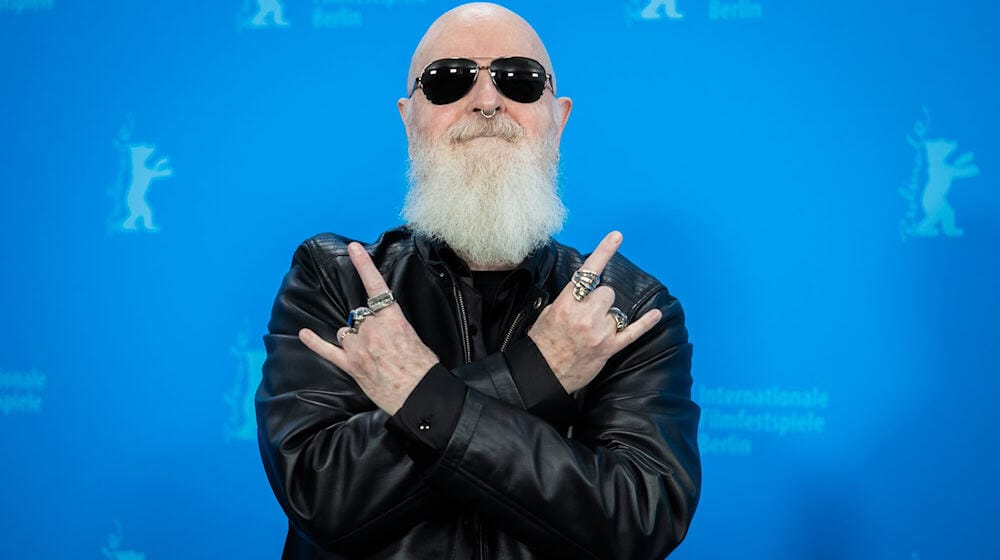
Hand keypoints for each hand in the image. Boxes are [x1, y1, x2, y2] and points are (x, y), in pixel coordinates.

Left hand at [298, 242, 438, 414]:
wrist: (419, 396)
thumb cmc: (424, 369)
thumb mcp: (415, 339)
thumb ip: (396, 328)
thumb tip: (388, 329)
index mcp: (393, 319)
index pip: (376, 286)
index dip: (363, 265)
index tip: (353, 248)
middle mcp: (372, 329)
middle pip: (360, 315)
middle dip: (368, 325)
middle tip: (384, 344)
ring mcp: (359, 347)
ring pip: (347, 331)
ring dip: (355, 338)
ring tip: (370, 353)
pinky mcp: (351, 365)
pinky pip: (328, 350)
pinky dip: (315, 341)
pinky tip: (304, 333)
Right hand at [528, 231, 661, 393]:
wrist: (542, 374)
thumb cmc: (542, 343)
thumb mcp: (548, 314)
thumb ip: (568, 300)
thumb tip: (583, 289)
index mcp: (567, 304)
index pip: (588, 272)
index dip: (604, 252)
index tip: (617, 236)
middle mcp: (585, 316)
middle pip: (607, 292)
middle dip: (600, 300)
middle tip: (587, 313)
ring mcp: (599, 332)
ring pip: (616, 311)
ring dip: (607, 316)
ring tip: (591, 331)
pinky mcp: (609, 348)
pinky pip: (632, 332)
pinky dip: (645, 323)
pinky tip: (656, 315)